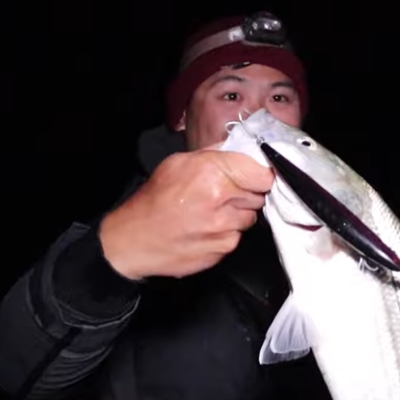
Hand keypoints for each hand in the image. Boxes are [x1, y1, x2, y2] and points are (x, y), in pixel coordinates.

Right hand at [98, 143, 274, 279]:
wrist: (135, 239)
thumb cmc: (155, 200)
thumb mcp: (179, 163)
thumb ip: (214, 154)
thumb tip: (240, 149)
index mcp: (213, 172)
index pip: (263, 174)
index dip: (260, 175)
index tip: (253, 176)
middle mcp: (223, 201)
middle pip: (259, 195)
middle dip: (246, 193)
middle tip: (223, 194)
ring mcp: (225, 229)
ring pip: (250, 217)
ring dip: (237, 214)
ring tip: (211, 212)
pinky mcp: (223, 249)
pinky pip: (237, 237)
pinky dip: (227, 233)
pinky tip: (206, 229)